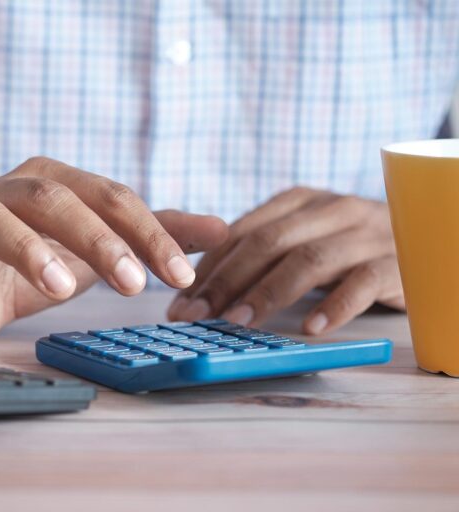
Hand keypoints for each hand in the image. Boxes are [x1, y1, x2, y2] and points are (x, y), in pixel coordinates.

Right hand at [0, 157, 227, 345]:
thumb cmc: (36, 256)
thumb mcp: (98, 243)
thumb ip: (154, 233)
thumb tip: (223, 229)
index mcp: (54, 181)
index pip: (109, 196)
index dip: (148, 233)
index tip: (181, 275)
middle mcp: (9, 191)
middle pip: (55, 199)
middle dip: (98, 239)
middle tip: (133, 285)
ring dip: (30, 252)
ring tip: (62, 288)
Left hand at [167, 187, 404, 333]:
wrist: (427, 239)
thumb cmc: (348, 247)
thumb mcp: (303, 238)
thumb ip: (260, 252)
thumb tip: (198, 285)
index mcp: (300, 201)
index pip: (242, 231)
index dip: (208, 267)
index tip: (180, 301)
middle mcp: (331, 209)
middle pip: (268, 242)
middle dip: (225, 280)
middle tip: (196, 316)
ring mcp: (365, 233)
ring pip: (309, 259)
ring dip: (268, 293)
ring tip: (238, 323)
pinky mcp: (396, 262)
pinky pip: (363, 282)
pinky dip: (335, 306)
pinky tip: (311, 329)